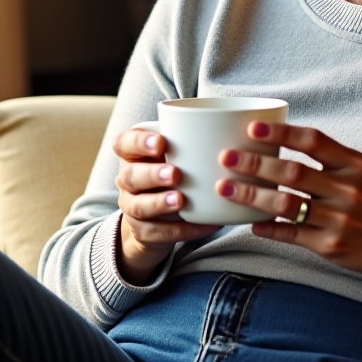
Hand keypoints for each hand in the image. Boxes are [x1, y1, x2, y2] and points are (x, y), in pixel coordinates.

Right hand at [112, 125, 221, 284]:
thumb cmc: (172, 174)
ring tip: (181, 200)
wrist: (155, 220)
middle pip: (130, 175)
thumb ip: (192, 143)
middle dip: (152, 174)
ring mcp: (133, 207)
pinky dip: (183, 229)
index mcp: (133, 155)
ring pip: (139, 205)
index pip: (123, 143)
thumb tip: (238, 129)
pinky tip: (204, 224)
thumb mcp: (176, 155)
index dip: (138, 142)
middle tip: (175, 174)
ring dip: (160, 202)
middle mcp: (127, 180)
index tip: (161, 142)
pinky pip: (158, 232)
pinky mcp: (143, 231)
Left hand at [217, 120, 361, 322]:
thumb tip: (280, 142)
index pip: (314, 142)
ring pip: (285, 205)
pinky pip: (291, 235)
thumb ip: (329, 159)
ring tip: (225, 189)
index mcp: (355, 165)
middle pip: (292, 173)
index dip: (281, 133)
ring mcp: (339, 220)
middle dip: (254, 164)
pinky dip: (267, 228)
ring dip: (251, 196)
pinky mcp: (332, 246)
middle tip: (226, 157)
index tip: (252, 129)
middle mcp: (348, 190)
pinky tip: (250, 223)